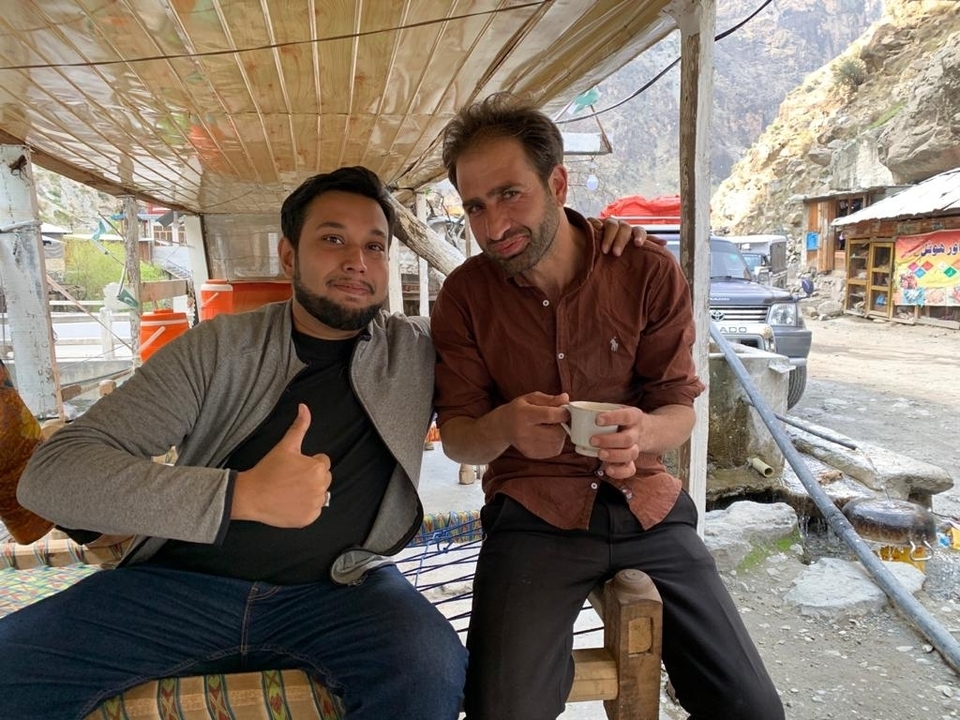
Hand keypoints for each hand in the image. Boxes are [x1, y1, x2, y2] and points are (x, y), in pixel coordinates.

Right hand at [232, 404, 331, 527]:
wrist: (251, 495)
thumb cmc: (268, 469)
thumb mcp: (286, 446)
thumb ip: (299, 426)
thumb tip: (304, 407)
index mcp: (318, 468)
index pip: (322, 463)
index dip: (307, 463)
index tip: (293, 468)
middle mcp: (320, 487)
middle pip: (324, 479)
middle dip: (311, 477)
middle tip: (291, 479)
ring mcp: (315, 505)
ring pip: (320, 495)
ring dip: (309, 492)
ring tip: (290, 490)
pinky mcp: (309, 519)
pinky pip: (314, 511)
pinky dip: (305, 508)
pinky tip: (290, 503)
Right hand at [499, 391, 569, 458]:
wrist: (503, 427)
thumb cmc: (519, 410)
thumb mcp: (531, 398)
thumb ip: (550, 399)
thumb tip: (566, 399)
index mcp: (524, 414)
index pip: (550, 415)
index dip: (563, 413)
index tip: (566, 410)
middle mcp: (524, 432)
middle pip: (556, 433)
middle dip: (563, 425)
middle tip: (560, 420)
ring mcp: (527, 446)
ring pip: (557, 444)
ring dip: (561, 435)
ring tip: (553, 427)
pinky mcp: (531, 454)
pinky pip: (553, 451)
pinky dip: (556, 443)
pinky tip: (549, 436)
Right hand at [587, 217, 663, 255]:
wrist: (599, 244)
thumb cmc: (619, 248)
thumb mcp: (632, 248)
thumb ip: (647, 245)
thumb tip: (665, 243)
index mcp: (632, 232)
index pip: (639, 231)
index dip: (639, 236)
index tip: (638, 244)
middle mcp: (621, 226)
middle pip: (625, 228)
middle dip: (621, 241)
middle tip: (616, 254)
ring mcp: (607, 223)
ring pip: (611, 225)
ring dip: (608, 238)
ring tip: (605, 251)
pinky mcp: (594, 223)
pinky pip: (595, 222)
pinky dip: (595, 226)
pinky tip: (593, 232)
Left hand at [589, 405, 647, 478]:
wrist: (645, 430)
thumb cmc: (621, 418)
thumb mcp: (615, 409)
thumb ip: (595, 409)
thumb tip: (565, 408)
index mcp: (633, 416)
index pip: (626, 416)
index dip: (613, 418)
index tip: (597, 420)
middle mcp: (636, 432)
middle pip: (628, 439)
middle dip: (609, 441)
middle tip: (592, 440)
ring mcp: (636, 447)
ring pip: (631, 454)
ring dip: (614, 456)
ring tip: (599, 454)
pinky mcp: (633, 461)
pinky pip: (631, 469)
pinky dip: (620, 472)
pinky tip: (607, 470)